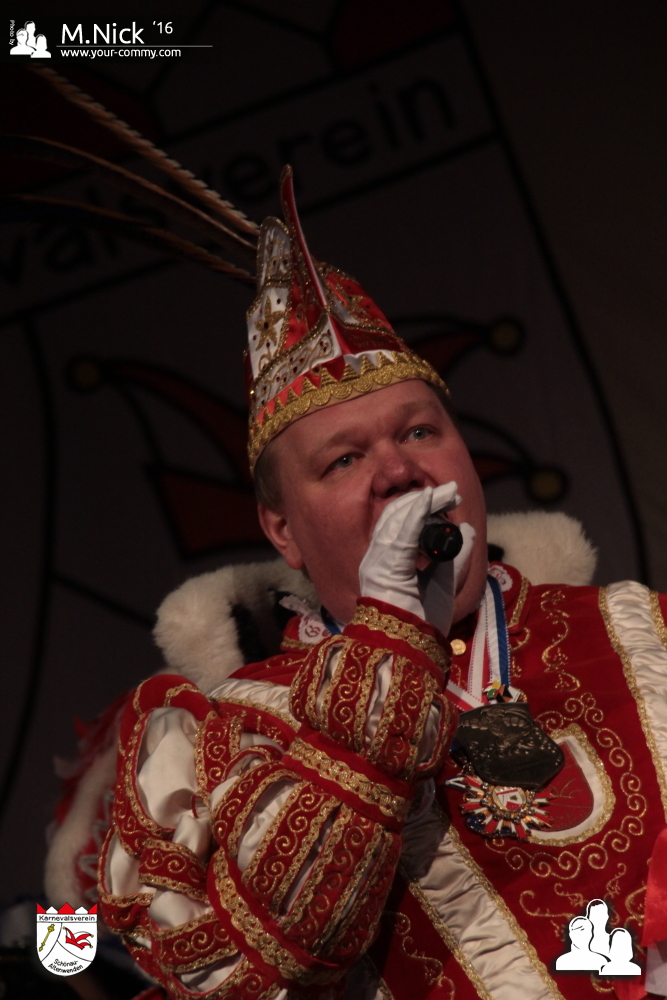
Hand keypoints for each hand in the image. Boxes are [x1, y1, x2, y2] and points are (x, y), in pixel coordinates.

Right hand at [359, 483, 460, 618]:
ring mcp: (378, 559)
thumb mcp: (443, 585)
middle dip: (426, 499)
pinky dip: (417, 512)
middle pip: (397, 515)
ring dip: (426, 501)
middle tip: (452, 490)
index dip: (421, 507)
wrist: (407, 649)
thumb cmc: (421, 622)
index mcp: (385, 562)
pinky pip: (402, 532)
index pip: (399, 524)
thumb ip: (454, 559)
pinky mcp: (387, 565)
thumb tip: (467, 530)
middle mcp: (377, 557)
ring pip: (398, 518)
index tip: (447, 498)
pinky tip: (430, 498)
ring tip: (448, 491)